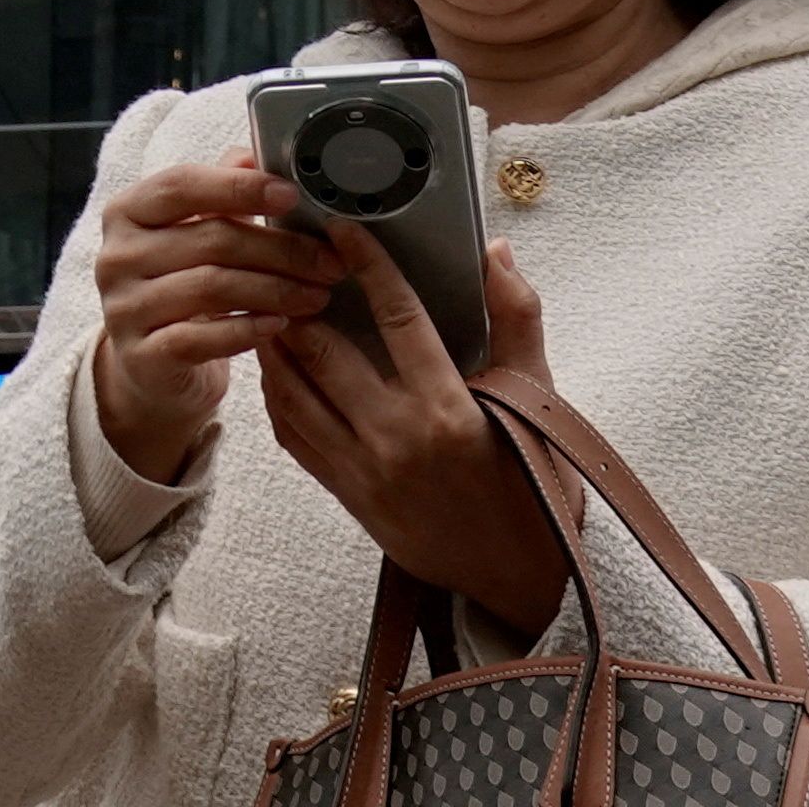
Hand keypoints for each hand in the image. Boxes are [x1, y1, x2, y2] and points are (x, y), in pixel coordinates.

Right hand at [87, 153, 341, 484]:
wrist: (151, 366)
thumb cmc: (179, 286)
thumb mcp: (194, 233)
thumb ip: (220, 192)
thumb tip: (252, 155)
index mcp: (127, 212)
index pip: (182, 185)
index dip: (239, 187)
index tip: (291, 195)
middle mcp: (116, 256)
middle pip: (210, 240)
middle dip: (281, 250)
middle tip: (329, 261)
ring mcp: (123, 307)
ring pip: (212, 288)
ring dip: (276, 290)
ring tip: (317, 295)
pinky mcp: (141, 355)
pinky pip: (203, 338)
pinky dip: (249, 329)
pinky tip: (281, 325)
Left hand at [258, 232, 566, 638]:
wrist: (519, 582)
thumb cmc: (536, 490)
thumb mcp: (540, 405)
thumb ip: (518, 323)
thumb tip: (496, 254)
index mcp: (447, 410)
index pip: (396, 318)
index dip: (366, 264)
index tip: (340, 227)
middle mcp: (395, 438)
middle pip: (322, 350)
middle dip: (296, 296)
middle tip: (284, 255)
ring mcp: (363, 470)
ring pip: (291, 391)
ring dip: (274, 341)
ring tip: (268, 298)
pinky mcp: (345, 493)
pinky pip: (292, 433)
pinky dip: (277, 391)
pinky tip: (277, 362)